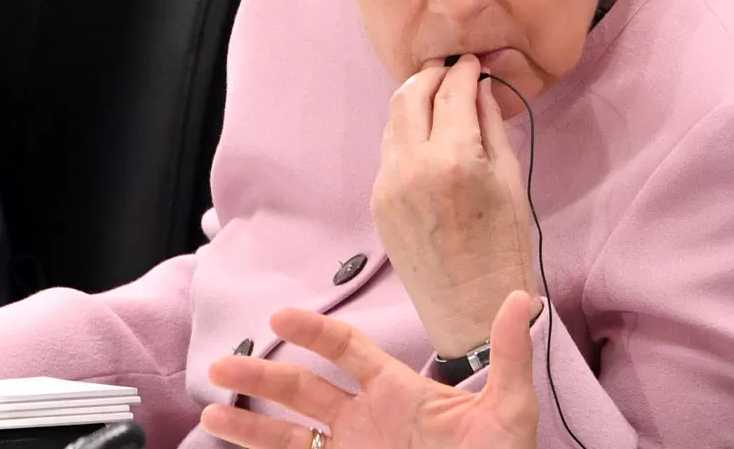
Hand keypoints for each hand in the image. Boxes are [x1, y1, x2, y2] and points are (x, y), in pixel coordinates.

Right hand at [202, 291, 539, 448]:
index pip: (347, 349)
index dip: (314, 330)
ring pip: (290, 435)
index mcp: (398, 391)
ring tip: (210, 414)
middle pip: (303, 389)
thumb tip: (523, 298)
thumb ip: (509, 355)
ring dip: (250, 426)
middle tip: (221, 365)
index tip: (280, 316)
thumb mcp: (510, 407)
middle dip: (263, 377)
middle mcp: (366, 419)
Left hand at [372, 55, 538, 357]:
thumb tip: (480, 88)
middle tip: (452, 69)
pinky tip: (430, 138)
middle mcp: (411, 167)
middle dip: (432, 75)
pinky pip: (390, 153)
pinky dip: (408, 134)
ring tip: (441, 98)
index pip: (452, 93)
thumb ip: (492, 126)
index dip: (465, 70)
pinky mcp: (378, 202)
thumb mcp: (510, 179)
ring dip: (416, 101)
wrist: (472, 307)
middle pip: (409, 95)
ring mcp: (387, 185)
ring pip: (393, 121)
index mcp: (453, 160)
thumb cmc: (505, 246)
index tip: (474, 61)